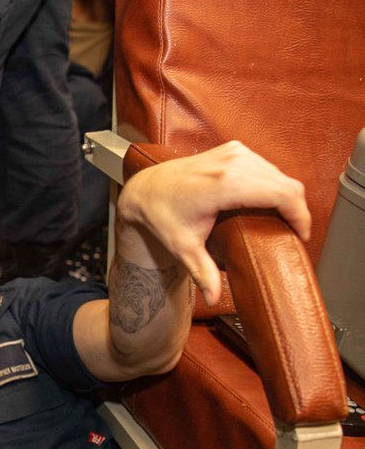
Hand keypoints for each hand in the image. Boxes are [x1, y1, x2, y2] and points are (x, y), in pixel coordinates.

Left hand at [116, 141, 310, 305]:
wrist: (145, 189)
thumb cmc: (161, 215)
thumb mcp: (182, 248)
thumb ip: (202, 273)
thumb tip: (213, 298)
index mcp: (224, 184)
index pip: (283, 194)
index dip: (300, 216)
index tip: (302, 236)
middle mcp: (232, 162)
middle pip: (286, 184)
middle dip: (296, 209)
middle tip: (294, 233)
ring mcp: (233, 152)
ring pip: (279, 174)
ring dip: (285, 196)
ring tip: (283, 221)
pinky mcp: (233, 149)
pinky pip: (266, 166)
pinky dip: (272, 184)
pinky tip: (268, 203)